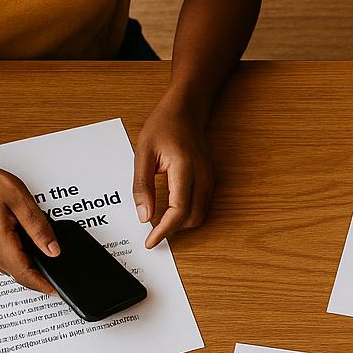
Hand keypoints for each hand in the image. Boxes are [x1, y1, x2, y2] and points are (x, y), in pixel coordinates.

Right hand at [0, 160, 58, 293]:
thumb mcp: (22, 202)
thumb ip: (39, 228)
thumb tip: (53, 250)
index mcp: (1, 243)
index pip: (24, 274)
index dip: (43, 285)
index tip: (57, 290)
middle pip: (22, 276)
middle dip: (41, 280)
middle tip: (60, 279)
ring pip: (17, 270)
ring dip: (33, 270)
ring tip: (50, 263)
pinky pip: (12, 262)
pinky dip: (25, 262)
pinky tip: (35, 251)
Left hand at [133, 98, 213, 247]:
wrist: (185, 111)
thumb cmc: (164, 126)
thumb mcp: (143, 153)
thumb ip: (142, 186)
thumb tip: (144, 215)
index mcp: (184, 167)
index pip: (178, 210)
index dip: (164, 230)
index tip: (150, 241)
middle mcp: (202, 176)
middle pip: (192, 218)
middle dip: (172, 230)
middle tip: (151, 234)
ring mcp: (209, 179)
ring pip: (199, 216)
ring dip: (180, 225)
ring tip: (160, 225)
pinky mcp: (210, 181)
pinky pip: (202, 207)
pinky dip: (187, 216)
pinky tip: (171, 213)